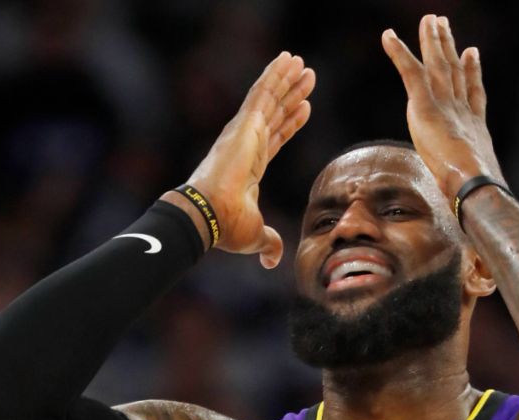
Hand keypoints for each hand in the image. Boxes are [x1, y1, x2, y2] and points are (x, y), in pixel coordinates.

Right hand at [186, 51, 315, 267]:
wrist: (210, 215)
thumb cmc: (226, 226)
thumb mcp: (256, 234)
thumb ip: (268, 241)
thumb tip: (273, 260)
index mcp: (251, 165)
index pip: (276, 139)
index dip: (291, 123)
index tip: (305, 109)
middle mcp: (248, 144)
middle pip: (276, 113)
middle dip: (292, 95)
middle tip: (308, 77)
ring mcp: (245, 132)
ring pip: (270, 98)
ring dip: (287, 80)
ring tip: (303, 63)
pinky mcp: (245, 124)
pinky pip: (263, 93)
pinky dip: (275, 75)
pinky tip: (287, 60)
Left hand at [381, 15, 505, 199]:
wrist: (474, 186)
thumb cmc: (475, 197)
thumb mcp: (472, 191)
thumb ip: (468, 191)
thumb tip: (471, 219)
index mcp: (474, 127)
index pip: (473, 93)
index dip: (472, 71)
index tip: (472, 52)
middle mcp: (462, 110)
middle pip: (456, 70)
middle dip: (449, 46)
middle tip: (443, 25)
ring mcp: (446, 105)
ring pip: (437, 64)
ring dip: (431, 40)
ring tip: (428, 20)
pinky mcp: (426, 106)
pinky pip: (410, 72)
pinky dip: (398, 52)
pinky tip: (388, 36)